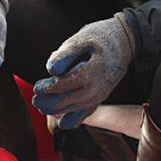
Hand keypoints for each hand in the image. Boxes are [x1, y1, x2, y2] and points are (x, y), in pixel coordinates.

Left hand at [32, 15, 134, 129]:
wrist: (125, 41)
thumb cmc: (101, 37)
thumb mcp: (83, 38)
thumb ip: (66, 53)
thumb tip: (51, 69)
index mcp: (92, 71)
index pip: (66, 85)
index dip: (49, 88)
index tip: (37, 88)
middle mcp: (98, 87)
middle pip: (68, 101)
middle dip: (49, 103)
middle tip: (35, 99)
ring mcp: (100, 94)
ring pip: (75, 109)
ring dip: (57, 110)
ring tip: (42, 107)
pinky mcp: (101, 96)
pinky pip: (87, 112)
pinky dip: (75, 119)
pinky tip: (63, 123)